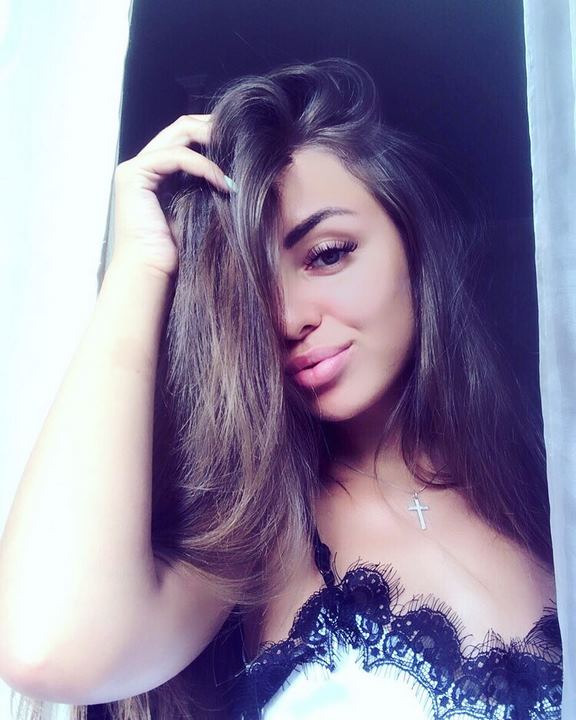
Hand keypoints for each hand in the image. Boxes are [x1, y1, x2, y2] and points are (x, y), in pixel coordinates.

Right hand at [111, 114, 231, 278]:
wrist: (154, 274)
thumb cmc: (178, 253)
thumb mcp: (200, 210)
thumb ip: (209, 187)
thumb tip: (240, 174)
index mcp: (158, 174)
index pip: (186, 137)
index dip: (215, 135)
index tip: (244, 146)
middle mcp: (144, 166)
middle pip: (182, 127)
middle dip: (215, 128)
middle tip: (243, 139)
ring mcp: (135, 168)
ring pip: (179, 133)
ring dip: (212, 141)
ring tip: (238, 157)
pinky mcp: (134, 176)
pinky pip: (176, 156)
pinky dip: (203, 165)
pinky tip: (224, 183)